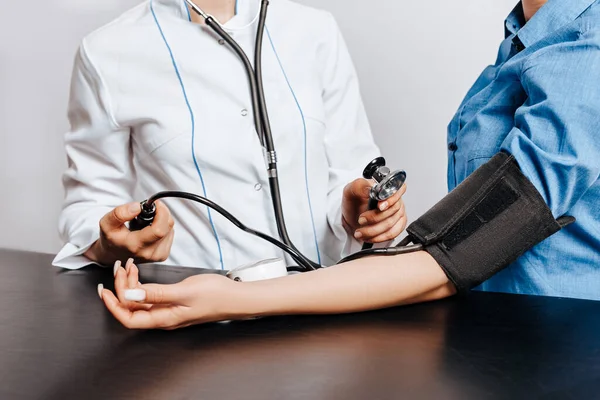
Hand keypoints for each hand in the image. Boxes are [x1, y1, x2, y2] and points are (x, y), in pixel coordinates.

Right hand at [85, 201, 174, 265]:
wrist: (113, 254)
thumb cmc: (111, 238)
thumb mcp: (107, 223)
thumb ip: (119, 213)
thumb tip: (137, 207)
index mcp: (135, 245)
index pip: (159, 230)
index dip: (161, 213)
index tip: (155, 204)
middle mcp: (149, 253)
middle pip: (167, 228)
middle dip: (162, 213)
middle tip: (151, 209)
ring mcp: (157, 256)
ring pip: (170, 230)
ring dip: (162, 220)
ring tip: (147, 221)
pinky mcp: (163, 255)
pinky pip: (170, 235)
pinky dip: (163, 228)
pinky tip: (151, 228)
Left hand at [98, 260, 237, 329]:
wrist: (235, 297)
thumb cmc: (214, 296)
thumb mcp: (183, 291)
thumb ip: (156, 294)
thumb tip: (129, 296)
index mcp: (163, 319)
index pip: (128, 318)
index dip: (113, 306)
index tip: (105, 290)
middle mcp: (163, 318)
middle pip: (131, 308)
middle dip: (121, 288)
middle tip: (120, 267)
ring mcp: (168, 311)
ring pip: (139, 301)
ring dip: (130, 284)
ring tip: (128, 266)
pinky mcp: (173, 303)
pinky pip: (150, 296)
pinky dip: (141, 284)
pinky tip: (141, 274)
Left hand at [342, 179, 406, 243]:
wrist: (352, 216)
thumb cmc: (354, 202)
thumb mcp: (350, 190)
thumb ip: (359, 186)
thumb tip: (370, 188)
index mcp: (387, 187)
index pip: (399, 189)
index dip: (391, 199)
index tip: (379, 206)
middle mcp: (395, 199)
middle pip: (392, 210)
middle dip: (374, 218)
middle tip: (361, 220)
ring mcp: (398, 213)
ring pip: (391, 224)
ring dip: (373, 230)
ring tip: (360, 232)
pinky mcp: (398, 225)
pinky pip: (393, 234)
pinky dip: (379, 237)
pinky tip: (369, 237)